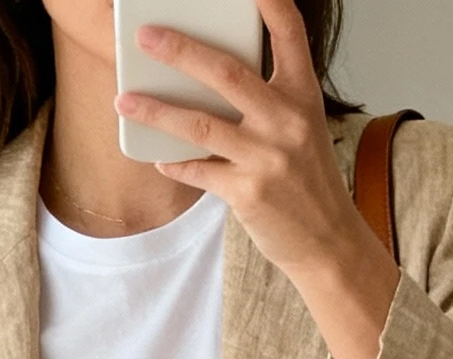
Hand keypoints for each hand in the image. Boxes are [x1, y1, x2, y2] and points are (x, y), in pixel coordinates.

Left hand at [116, 0, 399, 358]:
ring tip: (124, 100)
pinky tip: (158, 156)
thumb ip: (267, 99)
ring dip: (157, 110)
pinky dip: (175, 163)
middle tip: (145, 37)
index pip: (288, 32)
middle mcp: (287, 120)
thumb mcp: (301, 128)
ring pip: (200, 124)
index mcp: (303, 94)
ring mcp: (267, 157)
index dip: (268, 1)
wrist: (328, 241)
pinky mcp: (248, 192)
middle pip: (225, 72)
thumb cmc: (308, 181)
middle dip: (180, 50)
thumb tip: (206, 77)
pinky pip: (199, 171)